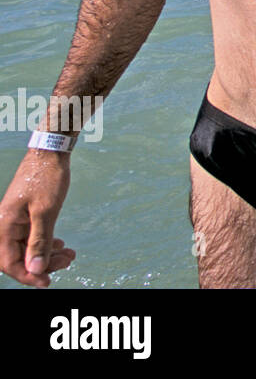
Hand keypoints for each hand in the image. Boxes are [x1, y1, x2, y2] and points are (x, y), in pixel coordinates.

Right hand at [0, 151, 75, 286]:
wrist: (51, 152)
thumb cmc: (47, 178)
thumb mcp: (46, 211)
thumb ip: (39, 241)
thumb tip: (35, 269)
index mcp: (5, 226)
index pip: (10, 263)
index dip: (29, 275)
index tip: (49, 282)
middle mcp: (6, 225)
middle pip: (19, 257)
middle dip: (43, 264)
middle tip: (68, 262)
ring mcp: (16, 220)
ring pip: (28, 247)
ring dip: (48, 254)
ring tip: (70, 255)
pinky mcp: (26, 215)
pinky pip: (32, 237)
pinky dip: (47, 243)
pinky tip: (62, 245)